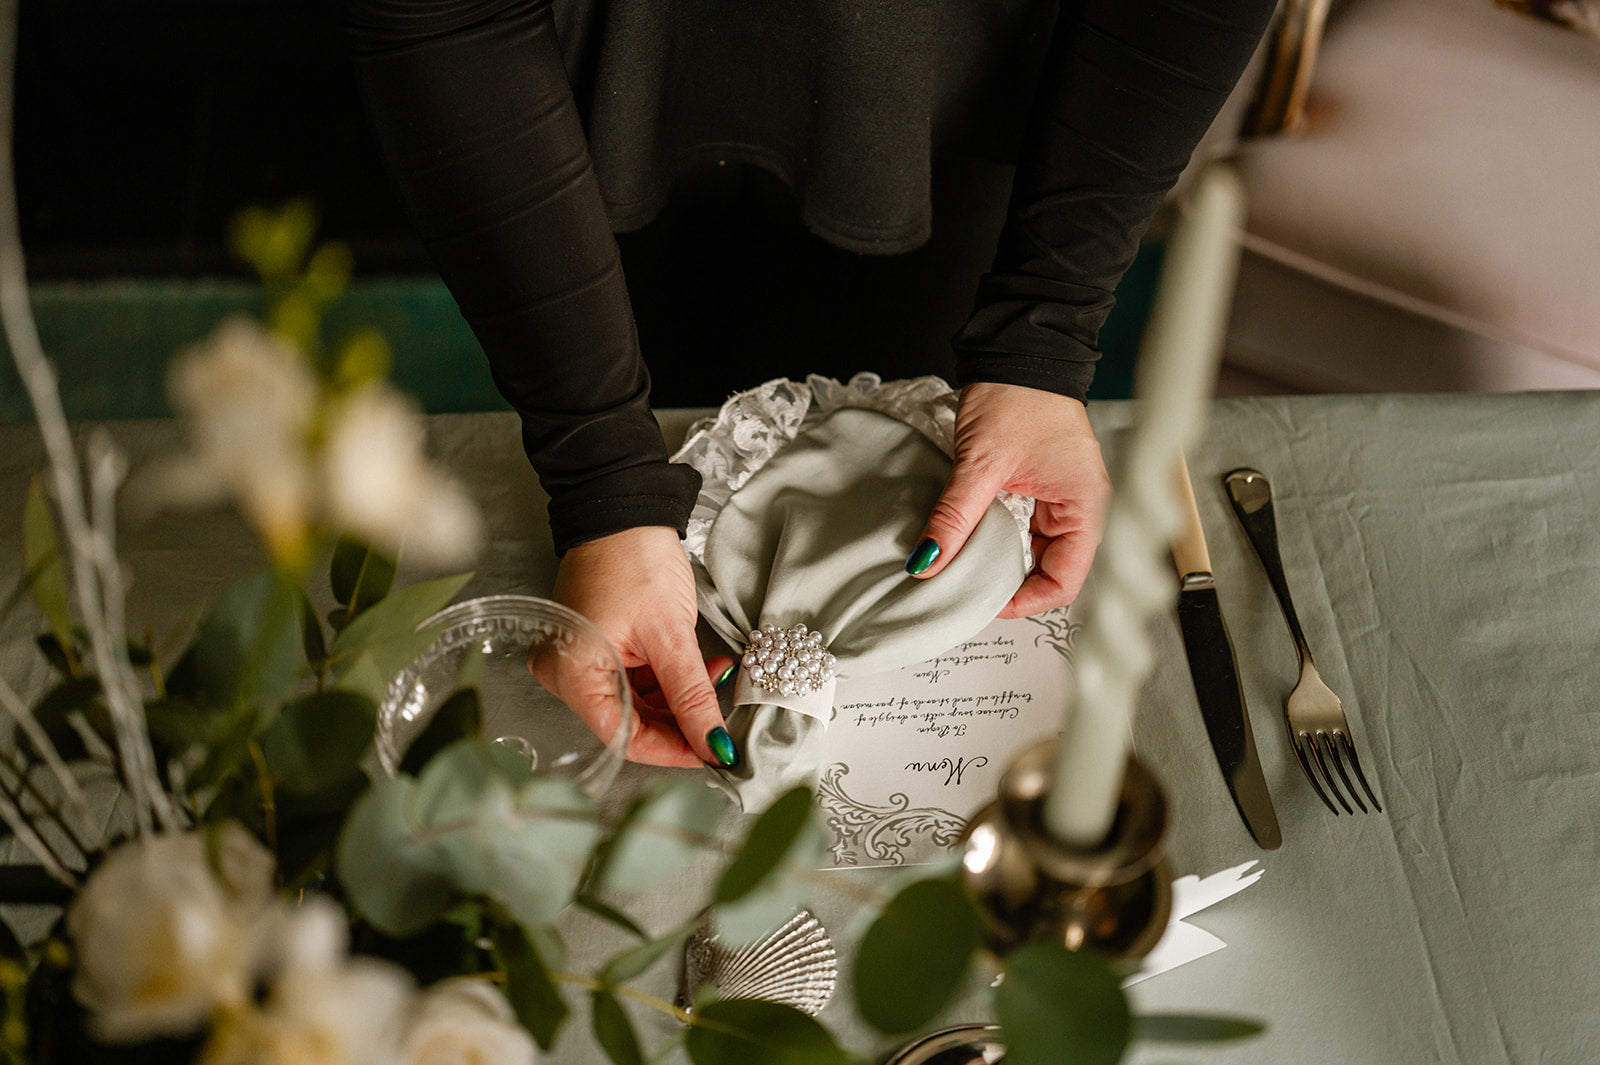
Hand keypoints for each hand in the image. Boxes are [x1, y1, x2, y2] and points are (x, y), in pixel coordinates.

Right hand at [547, 526, 732, 767]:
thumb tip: (714, 745)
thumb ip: (691, 696)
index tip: (713, 752)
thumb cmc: (636, 560)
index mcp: (571, 675)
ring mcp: (582, 660)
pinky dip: (670, 680)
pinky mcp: (599, 647)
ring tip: (719, 679)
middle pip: (630, 723)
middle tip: (724, 721)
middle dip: (681, 722)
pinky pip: (635, 680)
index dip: (671, 750)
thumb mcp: (671, 635)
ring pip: (638, 703)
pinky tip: (703, 668)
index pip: (623, 737)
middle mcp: (567, 675)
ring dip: (681, 699)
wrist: (623, 506)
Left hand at [910, 382, 1110, 617]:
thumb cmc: (1018, 395)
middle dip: (1007, 583)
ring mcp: (1058, 498)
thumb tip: (927, 561)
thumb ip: (955, 517)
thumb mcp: (982, 463)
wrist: (1018, 351)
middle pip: (1048, 570)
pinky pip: (1019, 529)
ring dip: (997, 561)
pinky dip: (992, 538)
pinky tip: (966, 540)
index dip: (1026, 601)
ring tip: (961, 565)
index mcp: (1085, 506)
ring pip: (1030, 551)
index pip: (1066, 580)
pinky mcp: (1037, 489)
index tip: (984, 602)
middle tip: (964, 587)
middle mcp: (1078, 508)